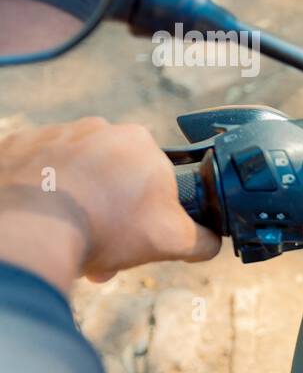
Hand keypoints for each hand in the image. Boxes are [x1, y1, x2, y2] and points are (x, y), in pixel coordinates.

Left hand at [0, 118, 220, 293]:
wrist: (32, 229)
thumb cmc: (106, 228)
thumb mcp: (172, 241)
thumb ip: (202, 239)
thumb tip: (213, 241)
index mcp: (140, 142)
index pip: (154, 175)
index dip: (150, 208)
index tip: (138, 232)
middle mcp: (98, 128)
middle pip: (112, 174)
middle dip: (110, 208)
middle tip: (103, 244)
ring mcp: (53, 134)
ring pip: (74, 171)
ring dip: (76, 200)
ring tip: (69, 235)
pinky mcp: (16, 146)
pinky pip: (35, 170)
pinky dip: (39, 192)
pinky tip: (42, 218)